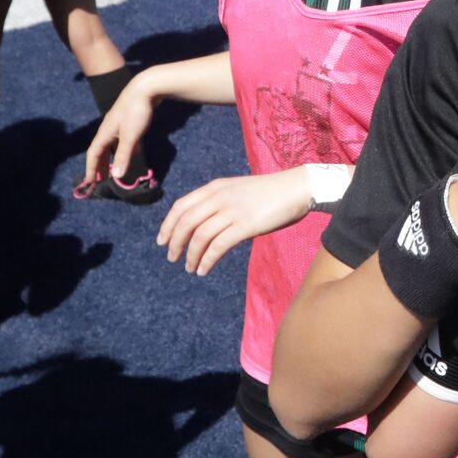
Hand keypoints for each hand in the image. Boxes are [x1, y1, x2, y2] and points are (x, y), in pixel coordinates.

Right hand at [80, 77, 153, 189]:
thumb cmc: (136, 112)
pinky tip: (132, 155)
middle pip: (101, 151)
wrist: (146, 88)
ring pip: (111, 146)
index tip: (89, 183)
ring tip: (113, 170)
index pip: (93, 154)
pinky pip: (122, 140)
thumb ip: (123, 156)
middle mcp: (108, 129)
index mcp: (105, 133)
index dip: (91, 169)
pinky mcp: (128, 121)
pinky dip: (124, 150)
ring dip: (111, 159)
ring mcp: (118, 125)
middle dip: (99, 166)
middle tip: (99, 180)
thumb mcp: (130, 137)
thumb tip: (116, 176)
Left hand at [158, 170, 312, 276]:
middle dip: (174, 242)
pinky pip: (218, 246)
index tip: (162, 240)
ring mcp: (232, 211)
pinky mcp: (246, 225)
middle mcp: (219, 197)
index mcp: (215, 188)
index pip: (181, 206)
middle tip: (172, 258)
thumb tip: (203, 227)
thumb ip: (219, 204)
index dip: (168, 225)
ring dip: (191, 255)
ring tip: (190, 268)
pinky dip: (207, 260)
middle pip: (186, 222)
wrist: (296, 189)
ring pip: (200, 236)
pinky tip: (204, 269)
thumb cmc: (268, 193)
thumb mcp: (237, 192)